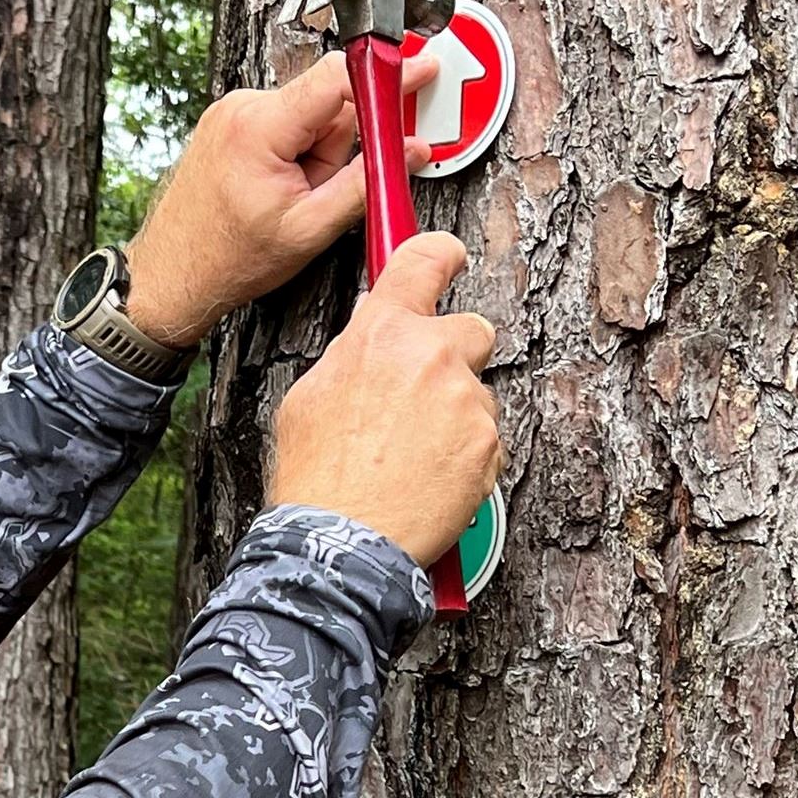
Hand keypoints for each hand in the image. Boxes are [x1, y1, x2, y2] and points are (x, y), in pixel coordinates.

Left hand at [120, 49, 438, 348]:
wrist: (173, 276)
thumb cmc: (228, 259)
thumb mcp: (310, 230)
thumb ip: (366, 184)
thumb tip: (410, 151)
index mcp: (259, 128)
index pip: (337, 76)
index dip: (385, 74)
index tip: (416, 70)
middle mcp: (240, 108)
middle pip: (327, 101)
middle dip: (338, 145)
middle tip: (317, 190)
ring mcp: (230, 113)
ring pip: (308, 115)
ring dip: (314, 154)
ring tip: (289, 195)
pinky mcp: (228, 123)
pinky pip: (285, 124)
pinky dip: (294, 153)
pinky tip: (276, 186)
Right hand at [266, 232, 502, 566]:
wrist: (341, 542)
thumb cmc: (317, 478)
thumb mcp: (308, 398)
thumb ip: (351, 355)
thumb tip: (369, 339)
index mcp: (381, 334)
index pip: (425, 260)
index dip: (441, 255)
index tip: (449, 259)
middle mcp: (431, 355)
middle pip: (471, 329)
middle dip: (452, 358)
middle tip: (420, 399)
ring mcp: (466, 400)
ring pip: (477, 391)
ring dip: (456, 415)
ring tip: (414, 455)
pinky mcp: (488, 444)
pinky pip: (486, 437)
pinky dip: (466, 455)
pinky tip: (429, 477)